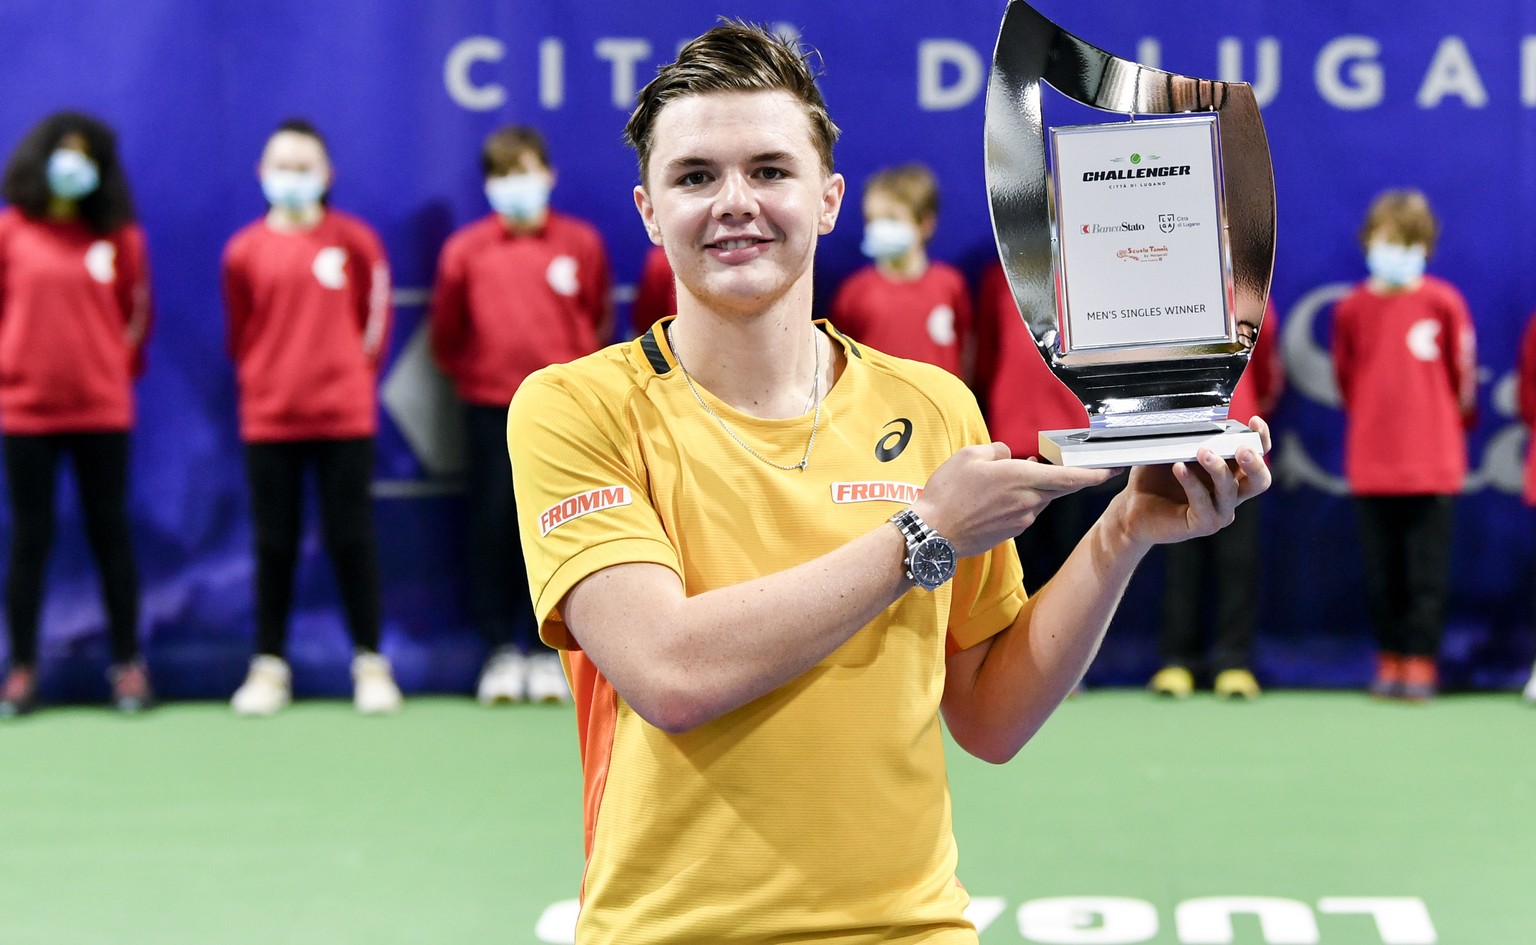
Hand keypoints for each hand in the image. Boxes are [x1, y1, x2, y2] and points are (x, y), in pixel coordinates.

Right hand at [913, 442, 1119, 557]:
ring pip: (1037, 499)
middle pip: (1056, 488)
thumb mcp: (968, 456)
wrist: (933, 534)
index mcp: (1022, 479)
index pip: (1070, 477)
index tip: (1113, 469)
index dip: (1095, 473)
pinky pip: (1023, 511)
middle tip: (1052, 463)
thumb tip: (1007, 454)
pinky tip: (992, 499)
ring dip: (1030, 488)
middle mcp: (1029, 502)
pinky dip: (1016, 501)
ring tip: (1000, 481)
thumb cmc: (949, 493)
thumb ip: (996, 450)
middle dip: (1060, 476)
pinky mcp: (1011, 532)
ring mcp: (1021, 520)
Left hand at [1109, 417, 1272, 548]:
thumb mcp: (1174, 451)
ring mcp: (1219, 511)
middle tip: (1241, 448)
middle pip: (1260, 480)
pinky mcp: (1203, 524)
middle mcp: (1230, 493)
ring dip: (1218, 468)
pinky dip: (1192, 483)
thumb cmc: (1156, 478)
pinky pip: (1203, 503)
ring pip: (1230, 490)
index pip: (1258, 456)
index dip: (1261, 439)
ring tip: (1202, 451)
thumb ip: (1190, 438)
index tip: (1253, 421)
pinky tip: (1179, 468)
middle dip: (1254, 462)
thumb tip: (1196, 418)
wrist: (1132, 508)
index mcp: (1230, 472)